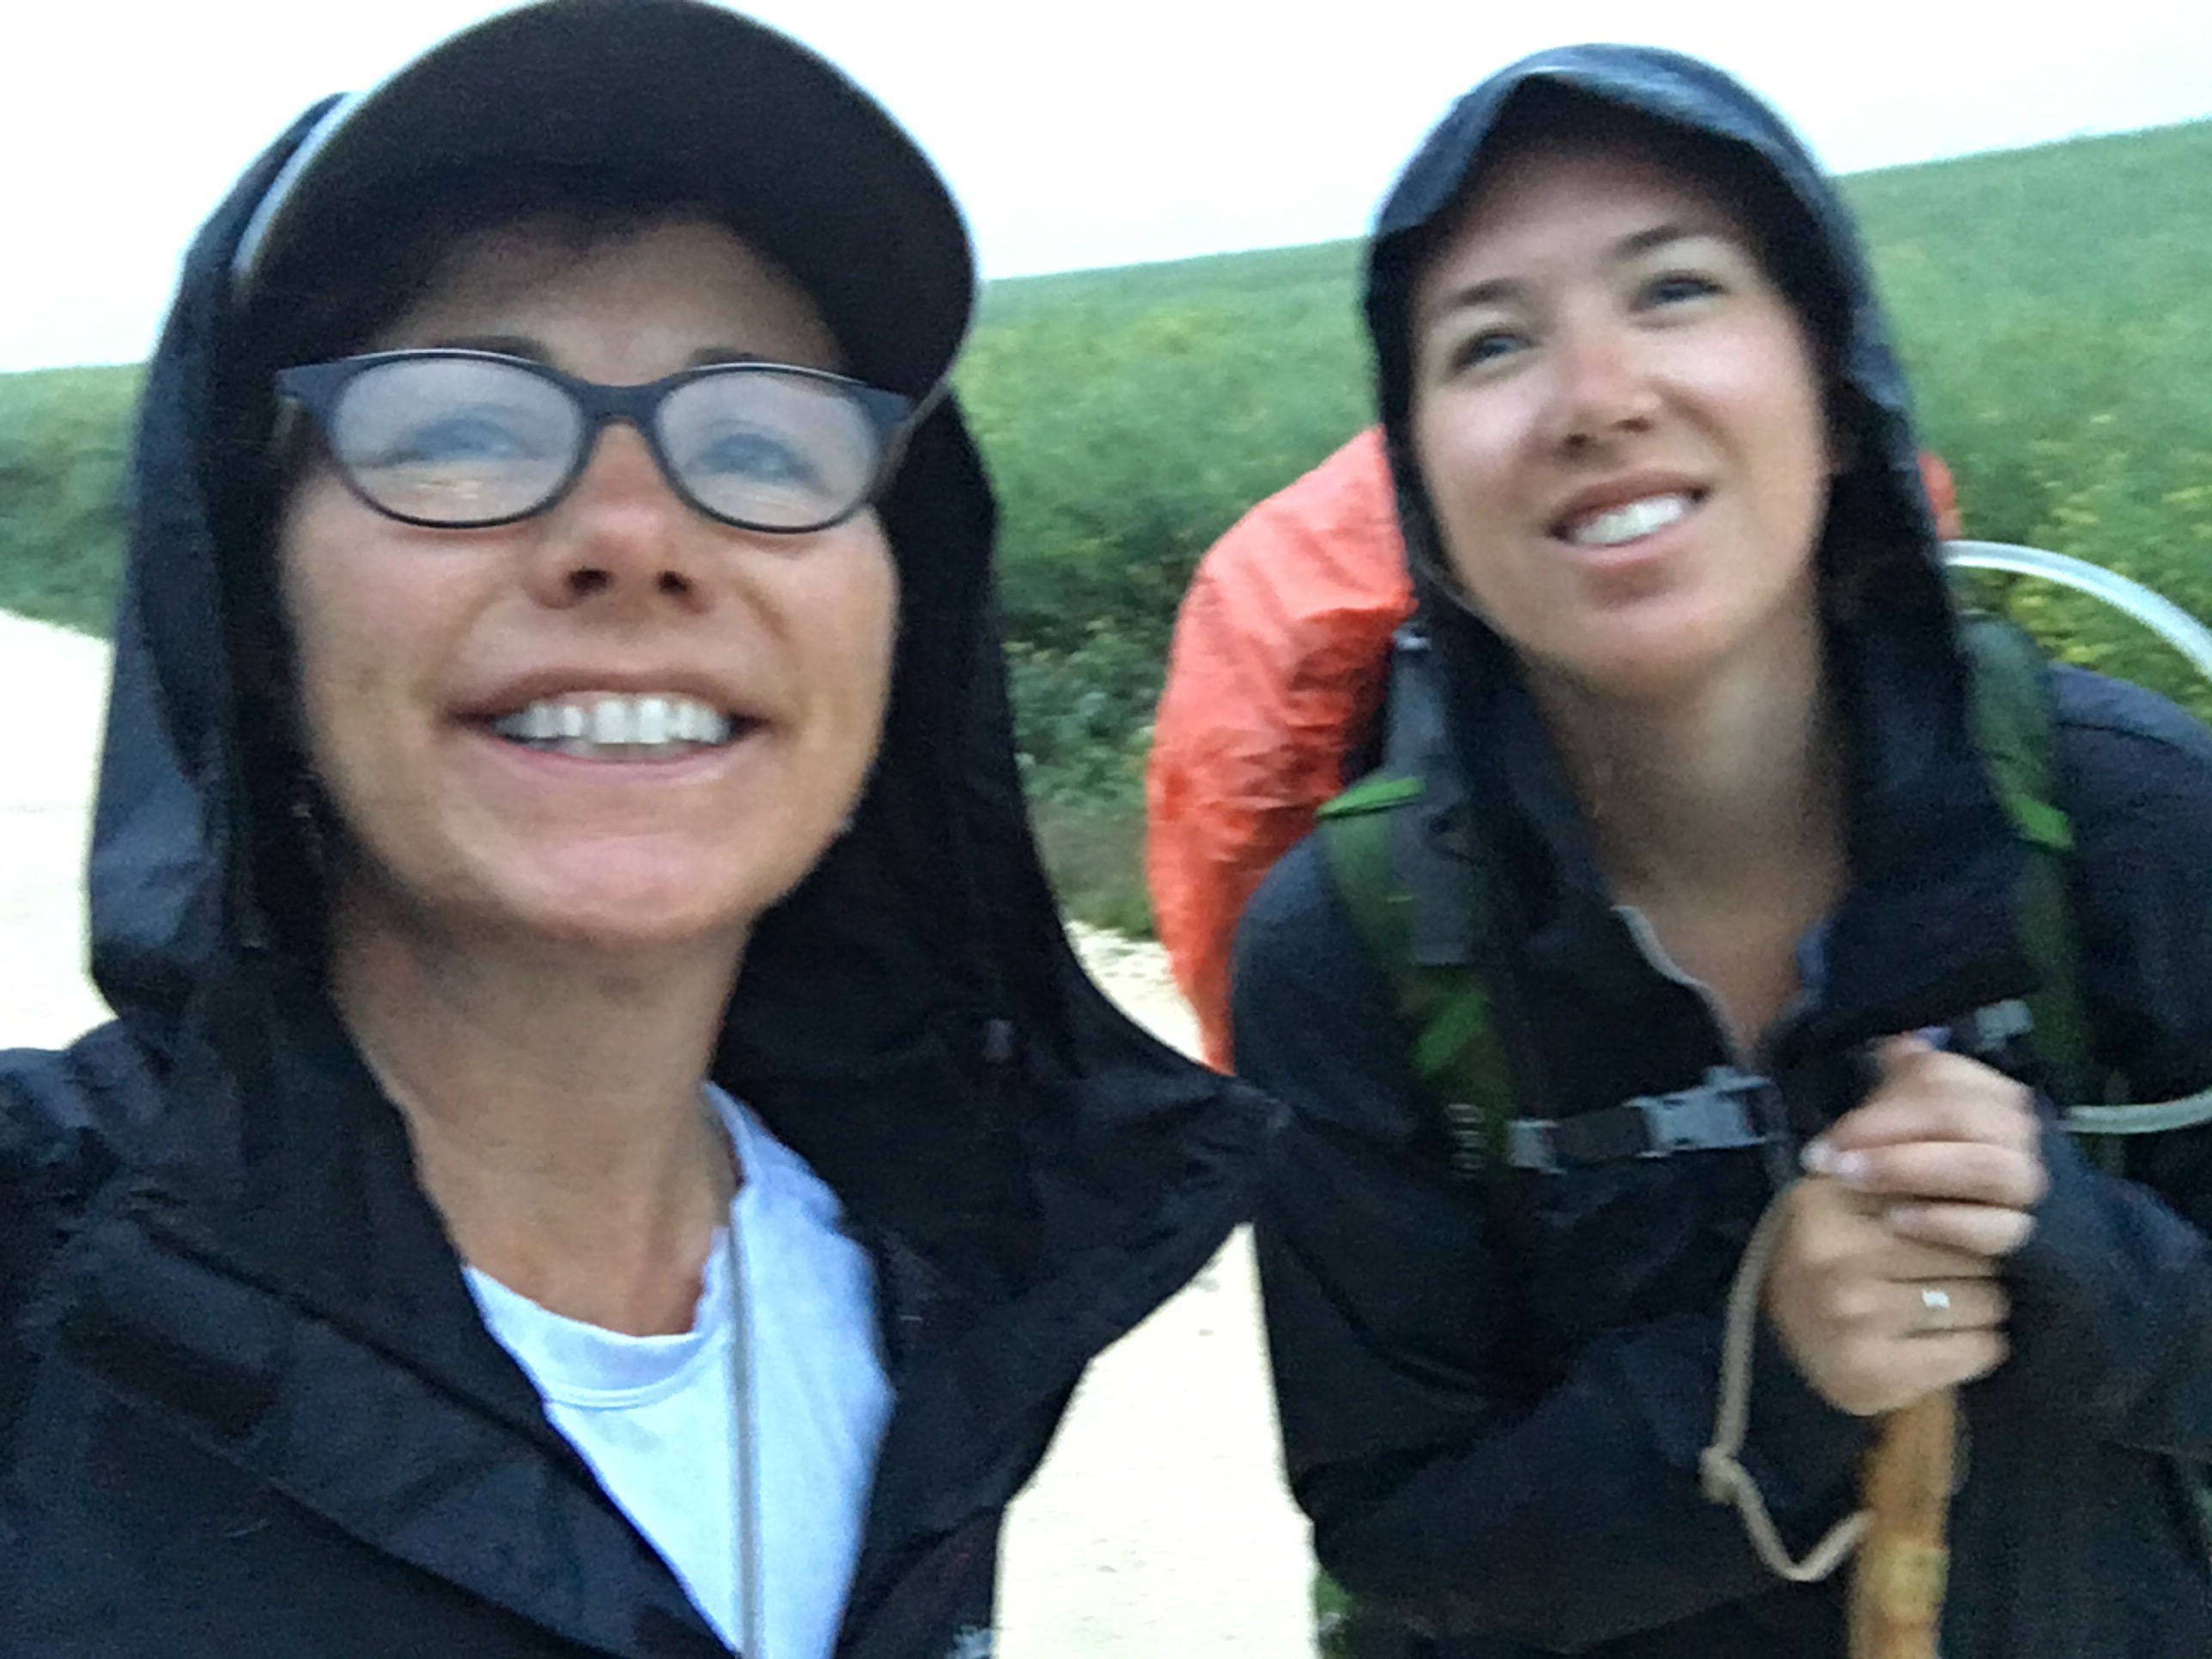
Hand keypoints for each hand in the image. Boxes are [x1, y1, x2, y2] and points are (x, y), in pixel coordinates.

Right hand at [1762, 1036, 2045, 1415]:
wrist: (1776, 1350)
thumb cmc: (1828, 1254)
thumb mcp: (1843, 1180)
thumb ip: (1882, 1119)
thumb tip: (1910, 1047)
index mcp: (1823, 1200)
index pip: (1937, 1188)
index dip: (1958, 1204)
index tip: (1952, 1214)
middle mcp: (1832, 1256)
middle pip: (1970, 1246)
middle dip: (1975, 1257)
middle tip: (1948, 1267)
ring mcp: (1852, 1320)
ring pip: (1985, 1301)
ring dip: (1982, 1304)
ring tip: (1943, 1302)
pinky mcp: (1875, 1376)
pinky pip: (1980, 1352)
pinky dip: (1977, 1348)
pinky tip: (1944, 1340)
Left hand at [1806, 1035, 2047, 1257]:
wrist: (1999, 1248)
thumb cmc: (1942, 1175)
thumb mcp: (1922, 1127)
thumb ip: (1907, 1086)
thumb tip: (1894, 1044)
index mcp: (1989, 1094)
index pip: (1941, 1076)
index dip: (1880, 1100)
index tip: (1832, 1135)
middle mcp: (2017, 1132)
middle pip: (1961, 1115)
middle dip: (1887, 1132)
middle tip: (1830, 1160)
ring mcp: (2028, 1183)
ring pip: (1984, 1166)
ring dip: (1911, 1169)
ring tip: (1853, 1181)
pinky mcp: (2032, 1236)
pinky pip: (1998, 1227)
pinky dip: (1945, 1222)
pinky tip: (1897, 1222)